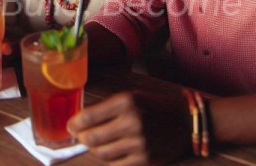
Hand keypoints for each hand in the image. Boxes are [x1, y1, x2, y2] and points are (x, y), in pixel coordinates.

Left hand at [67, 91, 190, 164]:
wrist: (186, 121)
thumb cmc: (154, 106)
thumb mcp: (131, 96)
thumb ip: (107, 107)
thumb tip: (82, 118)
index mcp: (126, 101)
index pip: (90, 115)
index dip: (75, 123)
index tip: (70, 126)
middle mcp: (132, 122)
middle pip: (92, 137)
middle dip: (80, 138)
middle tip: (77, 136)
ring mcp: (140, 144)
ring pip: (102, 153)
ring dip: (93, 149)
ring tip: (93, 143)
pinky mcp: (146, 160)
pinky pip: (116, 165)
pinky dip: (108, 159)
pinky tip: (108, 151)